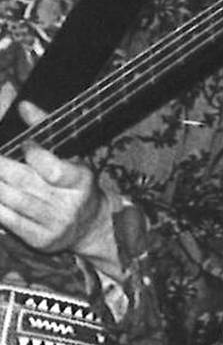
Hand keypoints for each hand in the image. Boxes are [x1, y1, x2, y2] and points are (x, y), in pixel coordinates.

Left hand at [0, 110, 112, 258]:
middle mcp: (70, 205)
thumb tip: (22, 104)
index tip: (23, 144)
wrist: (91, 226)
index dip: (34, 154)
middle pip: (24, 183)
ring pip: (12, 200)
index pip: (53, 169)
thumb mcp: (69, 154)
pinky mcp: (41, 240)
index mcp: (81, 180)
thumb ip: (45, 128)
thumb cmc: (73, 183)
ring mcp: (56, 225)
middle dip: (1, 167)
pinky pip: (9, 221)